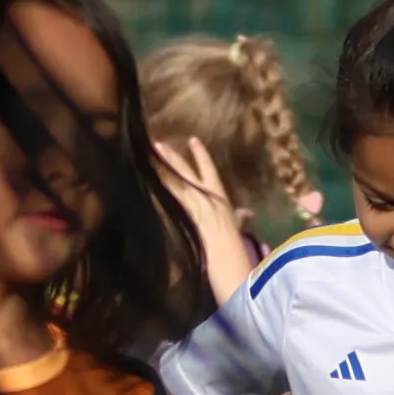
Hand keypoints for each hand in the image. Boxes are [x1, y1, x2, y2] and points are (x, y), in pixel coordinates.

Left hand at [155, 136, 259, 304]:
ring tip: (147, 156)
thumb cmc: (234, 242)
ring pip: (172, 182)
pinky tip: (146, 181)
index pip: (209, 169)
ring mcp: (189, 204)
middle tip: (158, 144)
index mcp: (218, 195)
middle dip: (172, 158)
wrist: (225, 254)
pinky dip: (156, 190)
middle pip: (184, 172)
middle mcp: (202, 195)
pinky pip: (165, 198)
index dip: (201, 155)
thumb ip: (240, 217)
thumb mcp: (238, 226)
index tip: (193, 140)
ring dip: (160, 169)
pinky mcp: (178, 214)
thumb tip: (247, 212)